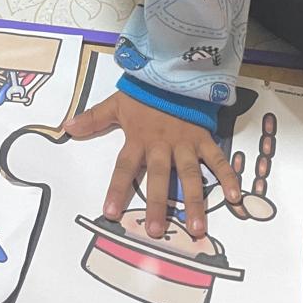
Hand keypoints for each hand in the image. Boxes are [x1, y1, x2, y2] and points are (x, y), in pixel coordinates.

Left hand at [64, 91, 240, 239]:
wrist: (173, 70)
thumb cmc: (144, 90)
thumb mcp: (116, 103)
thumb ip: (94, 118)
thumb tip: (66, 127)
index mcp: (139, 138)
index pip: (124, 167)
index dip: (117, 189)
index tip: (110, 213)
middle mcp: (162, 145)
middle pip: (159, 178)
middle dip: (158, 205)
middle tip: (156, 232)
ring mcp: (185, 143)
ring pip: (189, 175)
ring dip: (193, 202)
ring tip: (196, 229)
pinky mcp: (204, 137)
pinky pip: (217, 159)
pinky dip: (228, 177)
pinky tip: (236, 198)